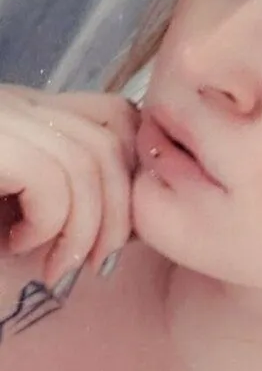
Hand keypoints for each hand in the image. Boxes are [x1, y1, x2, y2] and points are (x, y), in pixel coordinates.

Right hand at [0, 85, 139, 286]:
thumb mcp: (32, 217)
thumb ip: (80, 200)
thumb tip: (139, 218)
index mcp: (34, 116)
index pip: (118, 116)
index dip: (132, 177)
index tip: (120, 234)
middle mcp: (18, 105)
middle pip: (112, 140)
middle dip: (120, 216)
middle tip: (96, 264)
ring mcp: (3, 119)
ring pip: (88, 162)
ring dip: (84, 231)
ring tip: (56, 265)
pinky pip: (49, 180)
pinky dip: (47, 227)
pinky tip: (18, 246)